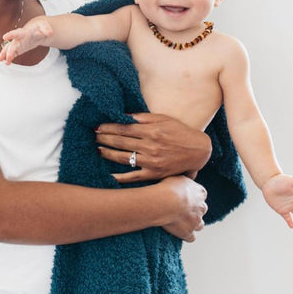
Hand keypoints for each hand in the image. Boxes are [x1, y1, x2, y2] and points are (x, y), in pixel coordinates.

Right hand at [0, 17, 53, 64]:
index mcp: (24, 32)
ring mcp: (18, 43)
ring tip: (0, 60)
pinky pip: (13, 53)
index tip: (5, 37)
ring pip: (9, 49)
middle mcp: (19, 38)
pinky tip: (7, 62)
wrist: (37, 29)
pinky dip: (9, 58)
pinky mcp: (19, 48)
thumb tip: (50, 32)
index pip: (17, 33)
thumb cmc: (39, 27)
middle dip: (7, 50)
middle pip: (12, 44)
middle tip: (3, 57)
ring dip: (4, 54)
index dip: (11, 35)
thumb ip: (46, 29)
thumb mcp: (44, 26)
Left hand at [96, 113, 211, 182]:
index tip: (98, 127)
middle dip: (105, 139)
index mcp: (152, 131)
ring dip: (108, 153)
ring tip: (98, 149)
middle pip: (121, 142)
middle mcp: (150, 146)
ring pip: (123, 158)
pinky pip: (133, 177)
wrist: (198, 151)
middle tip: (93, 137)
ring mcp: (151, 162)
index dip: (109, 128)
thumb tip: (124, 116)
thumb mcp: (164, 119)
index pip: (124, 129)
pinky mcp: (154, 174)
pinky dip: (119, 177)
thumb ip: (143, 118)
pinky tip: (108, 175)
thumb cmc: (181, 132)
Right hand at [158, 175, 207, 241]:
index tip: (184, 196)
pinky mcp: (188, 232)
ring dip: (192, 224)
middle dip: (194, 211)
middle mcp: (201, 207)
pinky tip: (179, 232)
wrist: (165, 202)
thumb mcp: (178, 177)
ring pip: (199, 225)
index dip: (193, 196)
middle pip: (202, 210)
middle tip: (180, 209)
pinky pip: (191, 237)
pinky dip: (187, 235)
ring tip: (180, 222)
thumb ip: (185, 179)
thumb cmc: (169, 188)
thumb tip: (188, 176)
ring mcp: (196, 221)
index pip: (201, 195)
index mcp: (200, 192)